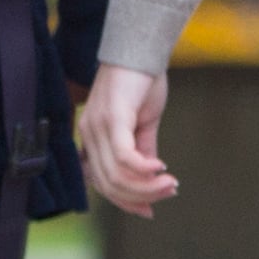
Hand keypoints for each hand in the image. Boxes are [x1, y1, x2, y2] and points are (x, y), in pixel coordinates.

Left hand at [81, 64, 176, 216]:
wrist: (142, 49)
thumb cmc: (142, 81)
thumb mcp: (144, 122)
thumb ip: (143, 150)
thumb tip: (151, 177)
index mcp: (92, 138)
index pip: (101, 183)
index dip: (125, 201)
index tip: (150, 210)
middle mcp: (89, 135)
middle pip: (108, 184)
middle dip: (140, 197)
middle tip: (167, 193)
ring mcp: (97, 127)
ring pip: (116, 175)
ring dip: (146, 186)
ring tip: (169, 184)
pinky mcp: (112, 119)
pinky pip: (124, 157)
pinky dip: (144, 169)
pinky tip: (162, 169)